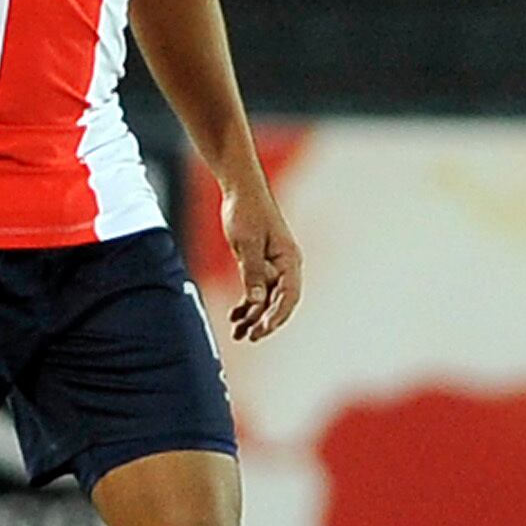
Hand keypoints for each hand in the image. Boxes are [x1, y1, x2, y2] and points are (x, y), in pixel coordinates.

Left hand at [221, 177, 300, 341]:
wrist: (240, 189)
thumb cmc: (246, 211)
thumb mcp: (247, 244)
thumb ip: (253, 273)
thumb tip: (257, 302)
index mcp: (289, 260)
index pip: (289, 297)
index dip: (276, 317)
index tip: (262, 330)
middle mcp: (285, 266)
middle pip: (279, 302)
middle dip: (265, 322)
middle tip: (248, 336)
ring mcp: (273, 266)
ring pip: (267, 299)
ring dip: (254, 316)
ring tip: (238, 333)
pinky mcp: (260, 264)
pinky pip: (257, 290)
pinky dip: (247, 304)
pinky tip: (236, 315)